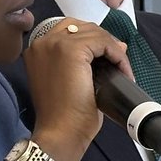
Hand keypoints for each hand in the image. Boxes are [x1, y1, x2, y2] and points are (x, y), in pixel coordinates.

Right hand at [21, 18, 130, 148]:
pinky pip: (103, 41)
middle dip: (104, 42)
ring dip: (113, 50)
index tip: (108, 58)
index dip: (93, 41)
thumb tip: (117, 45)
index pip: (70, 31)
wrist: (60, 132)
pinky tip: (122, 70)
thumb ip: (88, 62)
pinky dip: (117, 54)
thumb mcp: (73, 82)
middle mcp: (42, 42)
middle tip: (118, 62)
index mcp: (38, 50)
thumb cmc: (64, 115)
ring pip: (95, 33)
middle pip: (82, 27)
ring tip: (122, 70)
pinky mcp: (71, 50)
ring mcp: (55, 44)